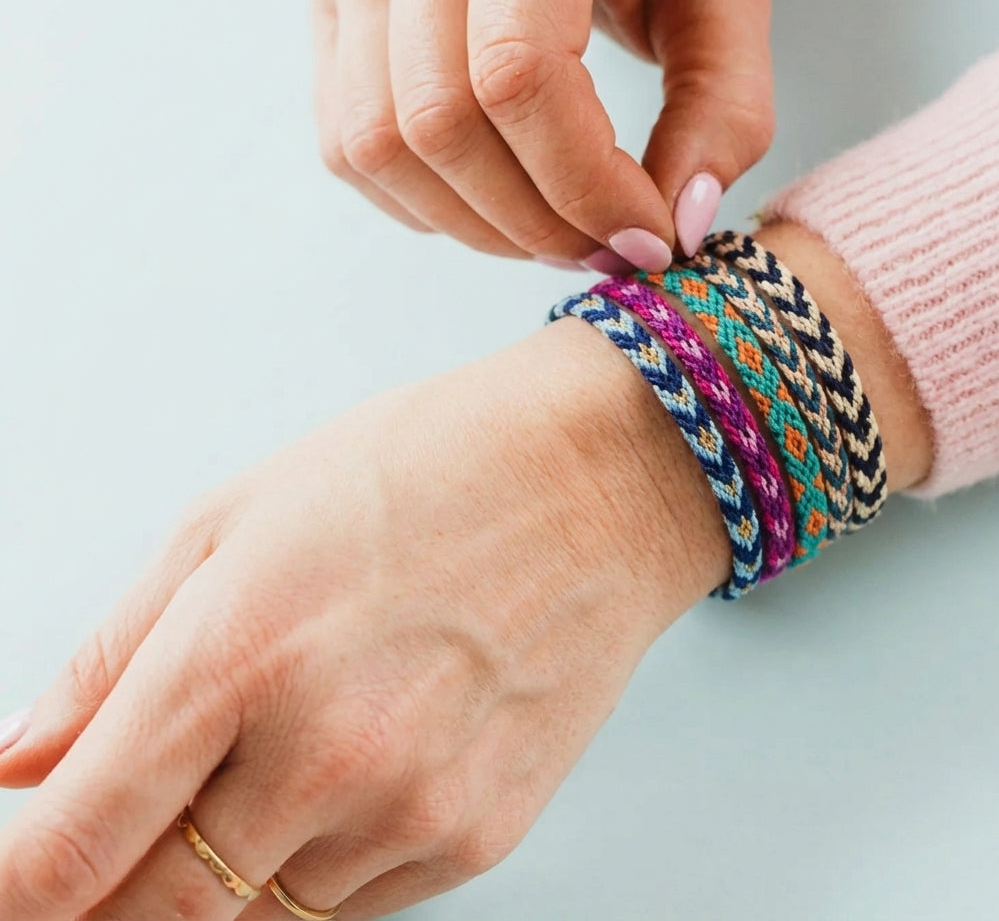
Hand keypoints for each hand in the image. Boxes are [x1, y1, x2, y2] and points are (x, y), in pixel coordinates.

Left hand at [0, 322, 713, 919]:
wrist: (593, 480)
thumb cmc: (421, 468)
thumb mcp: (241, 516)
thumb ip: (115, 650)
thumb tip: (27, 758)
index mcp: (239, 654)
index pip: (69, 851)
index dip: (10, 892)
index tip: (6, 888)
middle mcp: (324, 754)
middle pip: (151, 916)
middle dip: (101, 902)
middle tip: (109, 848)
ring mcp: (409, 810)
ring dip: (214, 880)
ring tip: (252, 771)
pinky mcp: (478, 837)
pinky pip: (351, 905)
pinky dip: (310, 866)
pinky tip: (334, 779)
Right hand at [314, 0, 772, 269]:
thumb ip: (724, 108)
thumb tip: (677, 229)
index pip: (518, 74)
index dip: (583, 185)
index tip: (645, 237)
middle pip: (440, 123)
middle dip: (532, 222)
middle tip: (602, 249)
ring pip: (380, 146)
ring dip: (475, 225)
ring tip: (551, 233)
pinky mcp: (330, 9)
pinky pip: (349, 147)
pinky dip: (423, 203)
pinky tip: (489, 201)